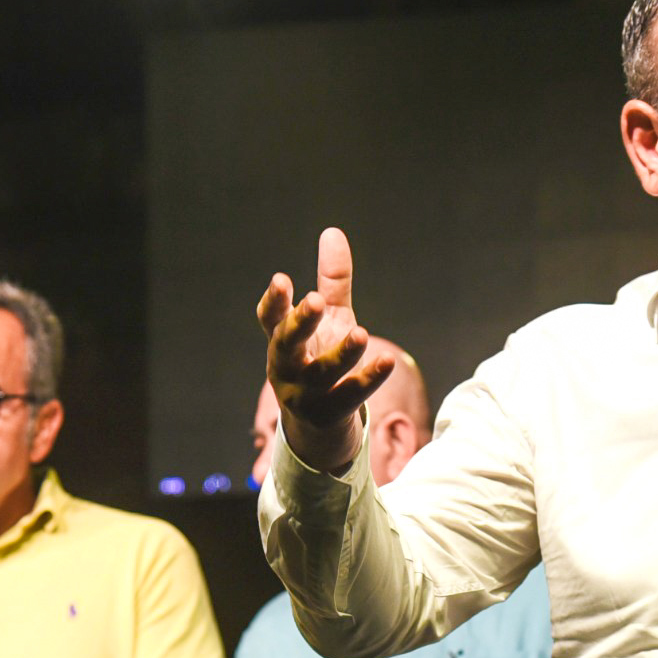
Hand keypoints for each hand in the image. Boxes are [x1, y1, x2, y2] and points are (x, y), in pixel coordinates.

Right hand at [256, 227, 395, 472]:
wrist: (320, 426)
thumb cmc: (321, 360)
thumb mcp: (330, 320)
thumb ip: (332, 281)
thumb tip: (333, 232)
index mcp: (282, 342)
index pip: (270, 320)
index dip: (274, 301)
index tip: (282, 279)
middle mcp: (286, 368)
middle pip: (287, 345)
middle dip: (299, 323)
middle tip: (314, 300)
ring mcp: (305, 395)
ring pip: (321, 373)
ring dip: (340, 354)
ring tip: (362, 333)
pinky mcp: (329, 415)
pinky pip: (349, 397)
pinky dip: (368, 379)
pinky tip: (388, 360)